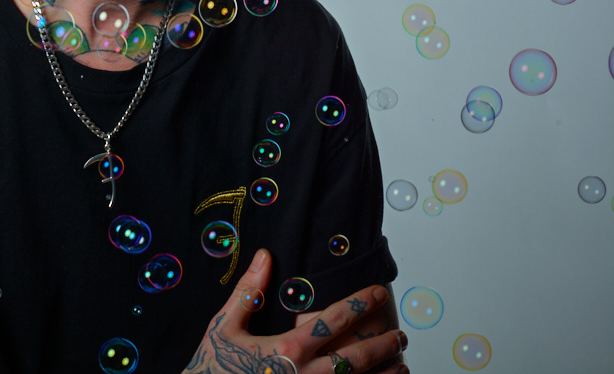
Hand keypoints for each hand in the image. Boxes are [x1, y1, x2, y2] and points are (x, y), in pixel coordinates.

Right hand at [183, 249, 407, 373]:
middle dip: (382, 344)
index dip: (360, 304)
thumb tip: (264, 256)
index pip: (333, 321)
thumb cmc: (214, 367)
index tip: (380, 292)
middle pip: (355, 358)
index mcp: (286, 349)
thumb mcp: (225, 325)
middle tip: (402, 333)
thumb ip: (248, 291)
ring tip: (402, 364)